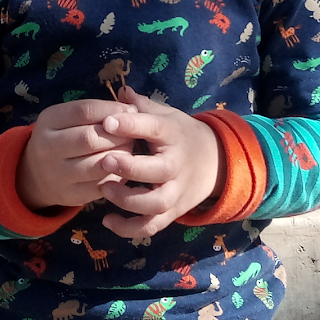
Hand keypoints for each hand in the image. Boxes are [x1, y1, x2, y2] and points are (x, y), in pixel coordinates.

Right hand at [17, 99, 137, 209]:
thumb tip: (132, 110)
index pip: (84, 110)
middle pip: (90, 138)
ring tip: (130, 150)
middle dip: (118, 135)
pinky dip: (117, 176)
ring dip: (121, 156)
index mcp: (49, 121)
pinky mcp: (70, 195)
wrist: (37, 175)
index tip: (131, 111)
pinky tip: (122, 168)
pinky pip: (101, 186)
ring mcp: (57, 174)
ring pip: (97, 165)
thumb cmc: (64, 138)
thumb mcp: (70, 119)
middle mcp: (47, 147)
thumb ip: (97, 111)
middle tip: (133, 134)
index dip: (111, 110)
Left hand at [97, 87, 224, 237]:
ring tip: (104, 189)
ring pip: (156, 204)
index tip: (107, 121)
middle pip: (158, 171)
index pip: (154, 128)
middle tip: (104, 161)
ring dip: (129, 200)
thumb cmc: (180, 135)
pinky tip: (107, 220)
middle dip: (130, 168)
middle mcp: (177, 165)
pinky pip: (152, 227)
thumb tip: (121, 90)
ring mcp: (176, 192)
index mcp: (173, 135)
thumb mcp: (167, 116)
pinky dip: (130, 229)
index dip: (131, 125)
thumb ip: (143, 106)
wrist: (215, 163)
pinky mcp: (172, 212)